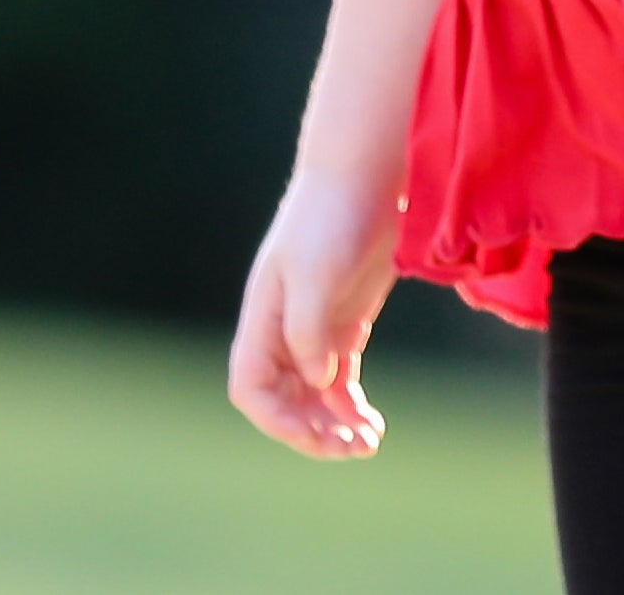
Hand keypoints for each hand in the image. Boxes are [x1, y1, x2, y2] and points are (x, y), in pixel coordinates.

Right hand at [228, 171, 400, 458]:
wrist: (365, 174)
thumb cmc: (332, 217)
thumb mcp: (316, 272)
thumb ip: (309, 330)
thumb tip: (318, 381)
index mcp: (263, 318)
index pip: (251, 387)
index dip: (276, 418)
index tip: (313, 432)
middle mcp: (284, 329)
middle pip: (284, 400)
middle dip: (311, 431)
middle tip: (351, 449)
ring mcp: (316, 326)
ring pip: (314, 396)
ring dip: (334, 426)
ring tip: (366, 445)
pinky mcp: (347, 320)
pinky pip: (340, 379)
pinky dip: (351, 406)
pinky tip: (371, 424)